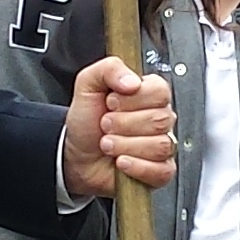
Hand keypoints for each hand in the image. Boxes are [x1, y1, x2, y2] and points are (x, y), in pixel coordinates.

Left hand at [64, 56, 177, 198]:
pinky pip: (162, 170)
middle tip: (105, 125)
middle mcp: (159, 118)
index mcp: (148, 94)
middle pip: (159, 119)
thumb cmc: (87, 121)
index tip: (111, 102)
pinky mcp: (160, 171)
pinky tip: (121, 162)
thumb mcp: (88, 84)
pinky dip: (137, 167)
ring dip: (125, 146)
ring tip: (108, 144)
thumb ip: (109, 69)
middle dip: (123, 124)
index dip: (132, 99)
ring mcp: (162, 145)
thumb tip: (132, 81)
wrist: (77, 155)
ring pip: (160, 145)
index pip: (160, 91)